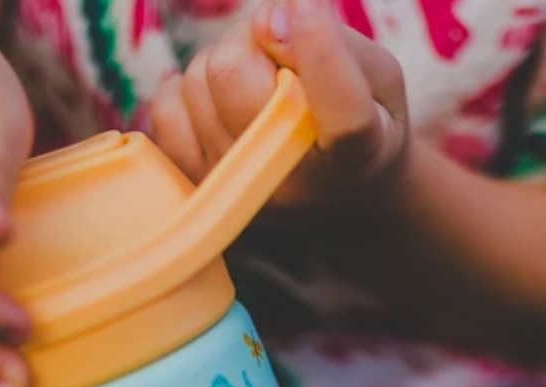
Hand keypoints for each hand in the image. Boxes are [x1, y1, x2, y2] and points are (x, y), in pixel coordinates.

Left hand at [150, 0, 408, 215]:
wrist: (337, 208)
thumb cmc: (364, 129)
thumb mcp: (379, 83)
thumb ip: (336, 43)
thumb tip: (267, 19)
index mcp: (354, 156)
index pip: (336, 107)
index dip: (317, 45)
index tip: (306, 9)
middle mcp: (285, 184)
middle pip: (229, 70)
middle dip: (251, 40)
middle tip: (277, 55)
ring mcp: (232, 191)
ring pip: (195, 80)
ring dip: (223, 65)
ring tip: (257, 88)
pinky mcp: (195, 188)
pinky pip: (166, 108)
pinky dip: (191, 92)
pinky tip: (226, 108)